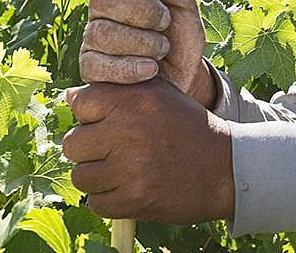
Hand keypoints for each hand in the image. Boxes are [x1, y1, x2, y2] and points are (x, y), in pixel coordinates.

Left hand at [62, 79, 234, 223]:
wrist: (225, 167)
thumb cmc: (187, 127)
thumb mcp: (159, 95)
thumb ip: (117, 91)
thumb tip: (70, 98)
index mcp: (134, 98)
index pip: (80, 103)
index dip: (91, 116)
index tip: (109, 123)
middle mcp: (129, 129)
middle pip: (72, 143)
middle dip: (89, 150)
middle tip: (113, 151)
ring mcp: (130, 167)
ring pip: (81, 176)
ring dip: (97, 177)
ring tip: (123, 171)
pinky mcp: (135, 198)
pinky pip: (97, 203)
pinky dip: (109, 200)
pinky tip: (130, 189)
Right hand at [81, 0, 215, 107]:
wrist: (184, 81)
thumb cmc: (181, 39)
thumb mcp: (184, 5)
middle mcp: (100, 10)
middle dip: (142, 10)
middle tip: (165, 23)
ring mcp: (92, 39)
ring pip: (101, 32)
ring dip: (142, 41)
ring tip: (162, 49)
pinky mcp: (91, 69)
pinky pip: (99, 64)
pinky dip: (130, 67)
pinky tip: (151, 69)